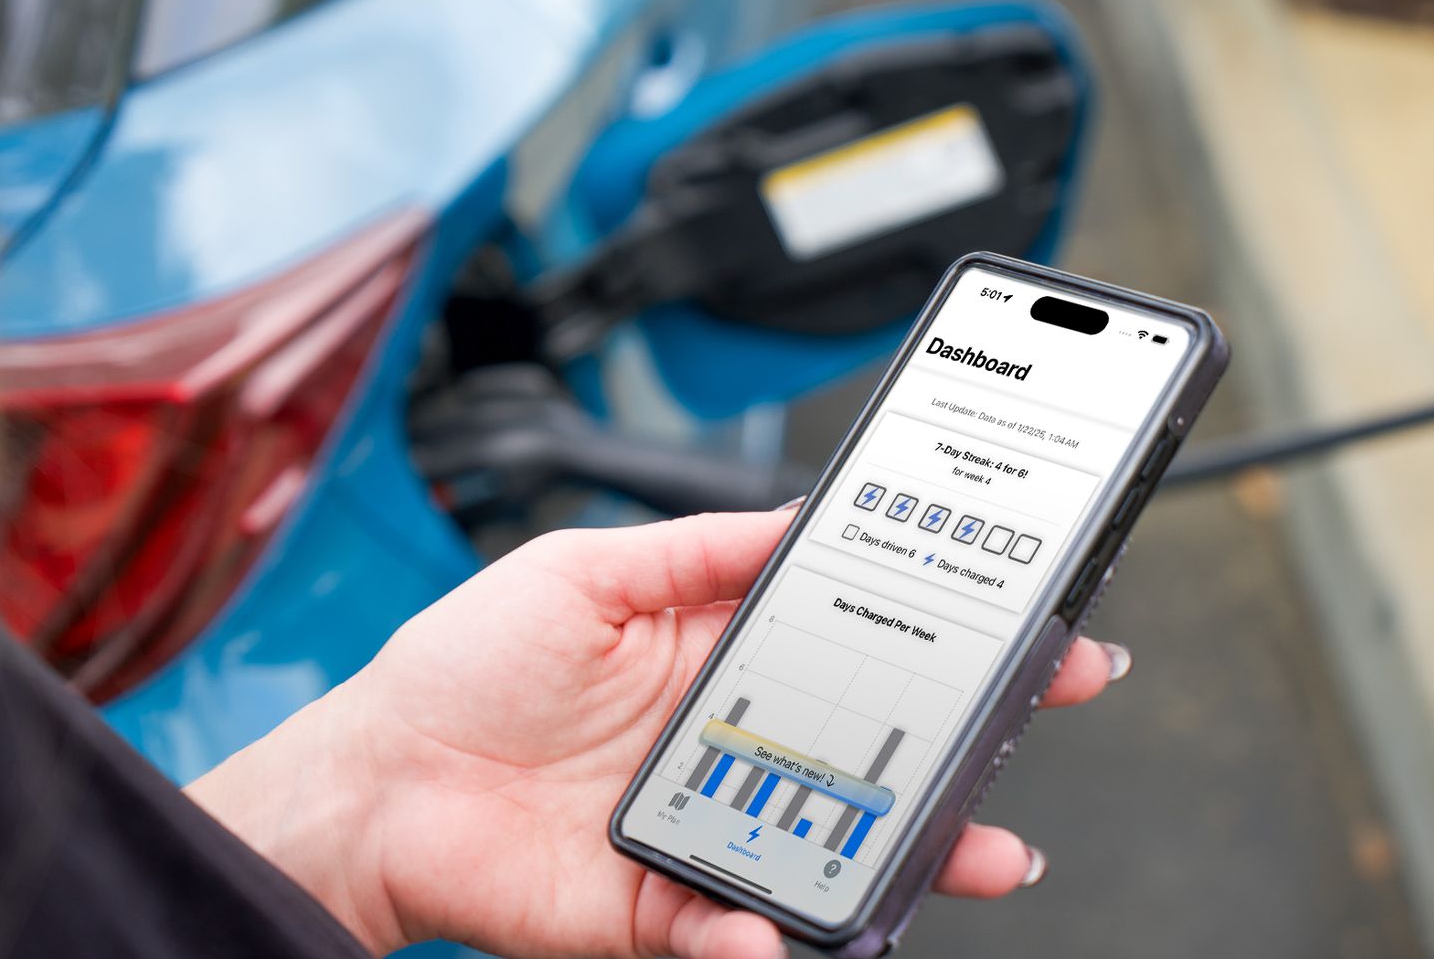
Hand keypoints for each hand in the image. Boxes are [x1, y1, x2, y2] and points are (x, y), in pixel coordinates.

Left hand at [190, 510, 1126, 958]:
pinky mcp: (665, 907)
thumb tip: (805, 517)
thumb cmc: (464, 663)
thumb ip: (697, 547)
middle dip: (975, 736)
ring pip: (840, 845)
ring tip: (991, 851)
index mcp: (719, 652)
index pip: (857, 639)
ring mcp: (709, 824)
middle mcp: (733, 739)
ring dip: (922, 855)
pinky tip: (772, 928)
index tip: (1021, 613)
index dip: (941, 629)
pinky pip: (737, 929)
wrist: (376, 783)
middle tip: (1057, 704)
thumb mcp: (583, 569)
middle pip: (877, 744)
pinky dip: (762, 938)